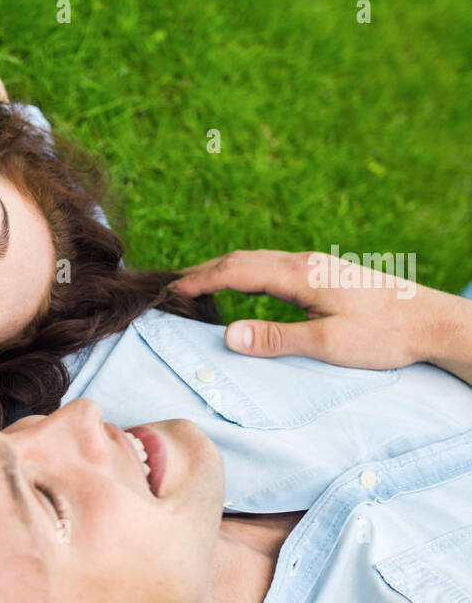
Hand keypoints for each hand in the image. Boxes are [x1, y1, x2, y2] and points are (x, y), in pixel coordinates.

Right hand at [169, 247, 454, 370]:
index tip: (169, 292)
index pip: (235, 271)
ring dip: (223, 269)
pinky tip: (243, 286)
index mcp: (300, 275)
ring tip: (196, 284)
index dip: (199, 280)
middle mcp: (305, 262)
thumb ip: (275, 338)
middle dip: (203, 270)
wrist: (433, 321)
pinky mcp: (325, 273)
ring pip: (257, 259)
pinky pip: (272, 266)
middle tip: (170, 286)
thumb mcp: (328, 343)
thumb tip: (226, 334)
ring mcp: (316, 265)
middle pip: (241, 259)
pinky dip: (244, 273)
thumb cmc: (385, 335)